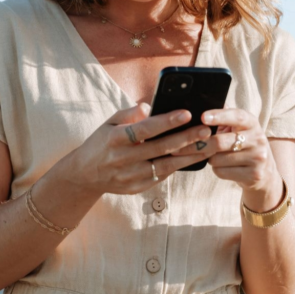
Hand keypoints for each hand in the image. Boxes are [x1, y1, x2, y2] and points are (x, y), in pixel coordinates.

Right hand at [62, 102, 216, 196]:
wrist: (85, 175)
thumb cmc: (102, 143)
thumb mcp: (108, 123)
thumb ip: (128, 113)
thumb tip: (148, 106)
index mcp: (114, 138)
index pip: (144, 129)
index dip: (166, 121)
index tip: (186, 113)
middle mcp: (122, 158)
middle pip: (160, 148)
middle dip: (186, 138)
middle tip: (206, 130)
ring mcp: (130, 176)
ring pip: (166, 165)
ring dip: (190, 155)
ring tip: (210, 145)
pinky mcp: (137, 187)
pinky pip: (162, 175)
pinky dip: (180, 166)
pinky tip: (195, 157)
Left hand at [171, 108, 283, 211]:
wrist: (264, 172)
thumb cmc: (241, 144)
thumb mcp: (237, 128)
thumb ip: (222, 118)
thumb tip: (199, 106)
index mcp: (252, 122)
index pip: (236, 116)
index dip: (219, 116)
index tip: (202, 117)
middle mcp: (258, 138)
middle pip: (220, 142)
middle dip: (198, 144)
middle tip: (181, 145)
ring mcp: (258, 158)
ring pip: (218, 159)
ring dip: (208, 158)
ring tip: (213, 155)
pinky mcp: (254, 175)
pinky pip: (222, 172)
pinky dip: (216, 169)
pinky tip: (223, 166)